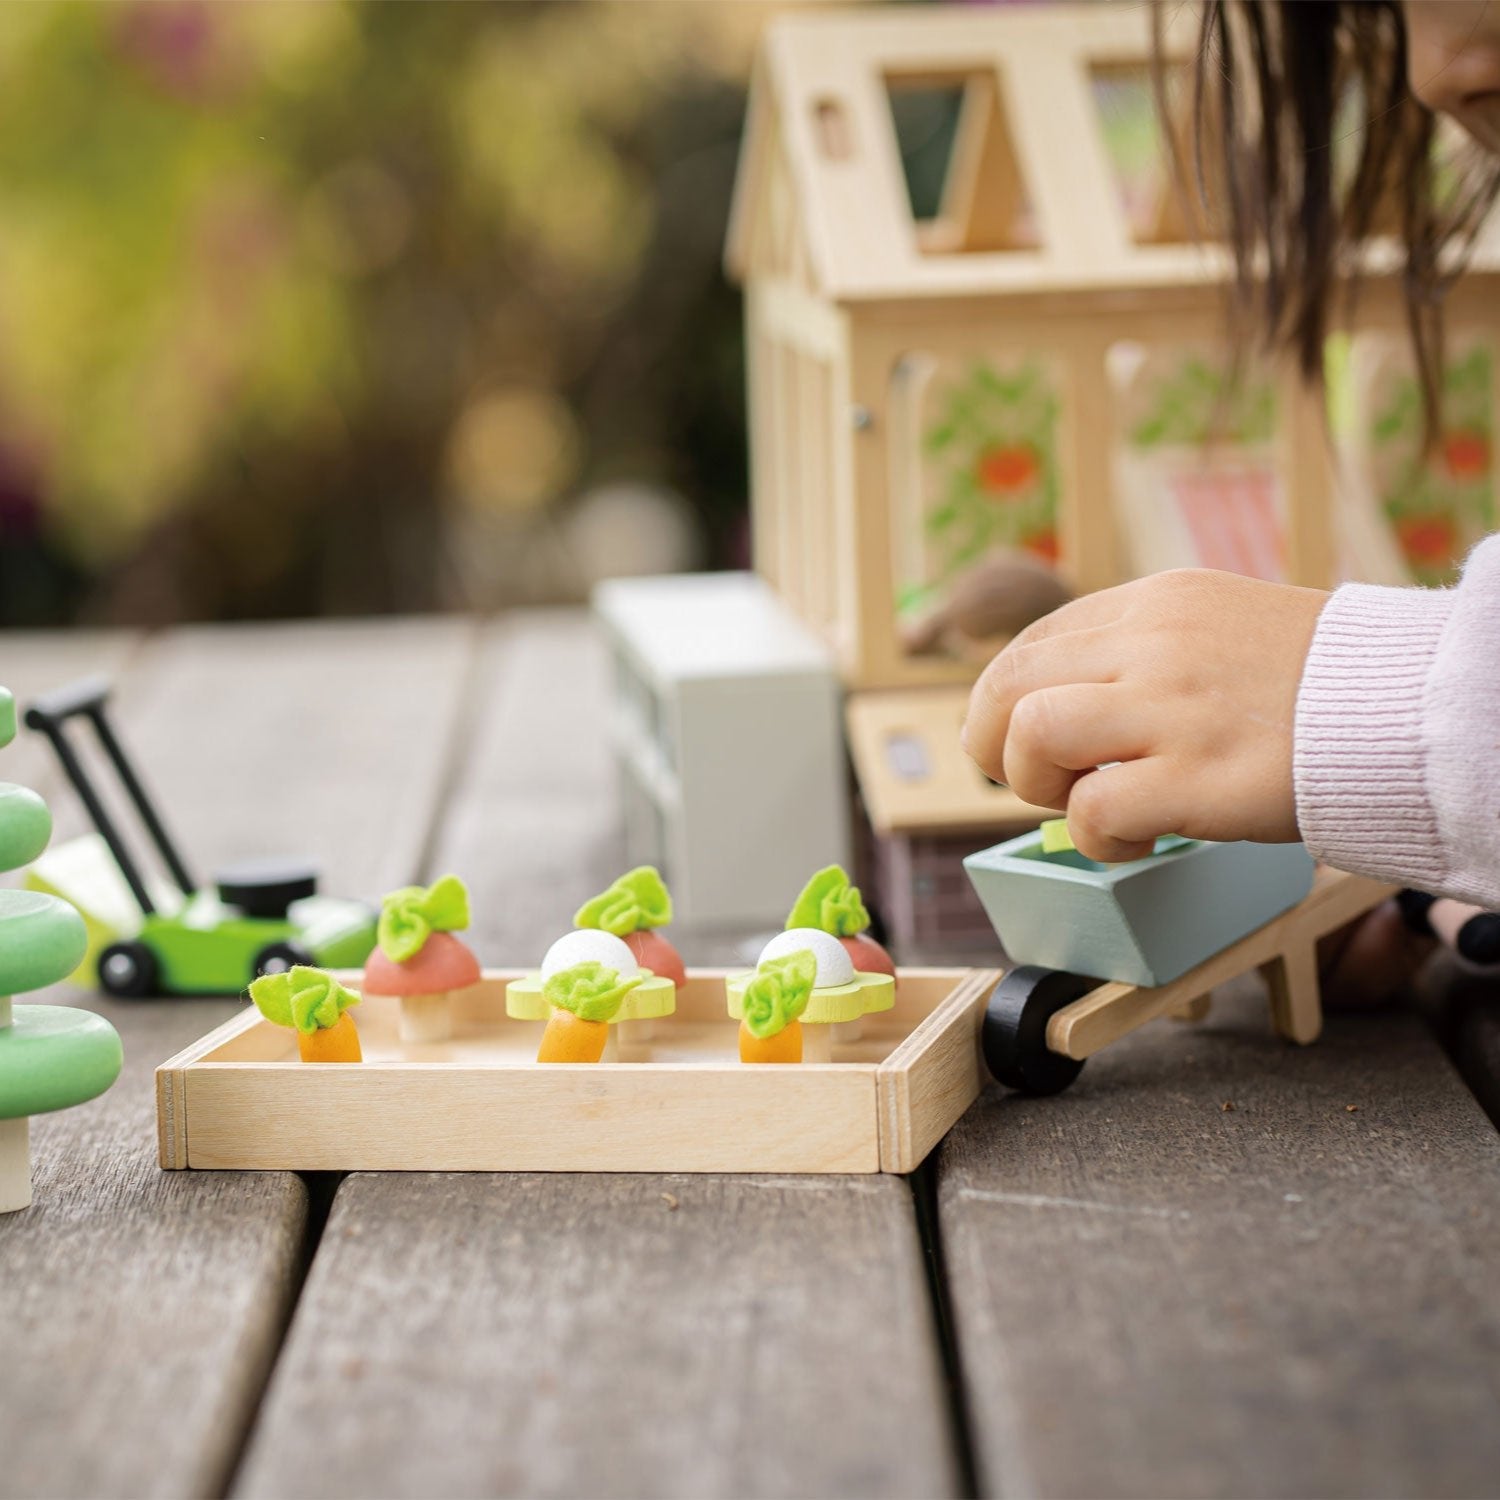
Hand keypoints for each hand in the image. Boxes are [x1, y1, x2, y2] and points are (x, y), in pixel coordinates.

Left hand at [961, 569, 1328, 862]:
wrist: (1408, 708)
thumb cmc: (1311, 684)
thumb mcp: (1216, 629)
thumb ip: (1140, 653)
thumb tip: (1058, 706)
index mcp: (1153, 604)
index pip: (1029, 645)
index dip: (1005, 704)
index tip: (1020, 741)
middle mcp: (1152, 643)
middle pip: (1007, 686)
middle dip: (997, 745)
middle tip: (1041, 781)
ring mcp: (1172, 708)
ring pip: (1033, 736)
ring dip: (1039, 786)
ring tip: (1088, 804)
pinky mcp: (1197, 778)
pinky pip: (1092, 813)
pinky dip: (1097, 840)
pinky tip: (1139, 841)